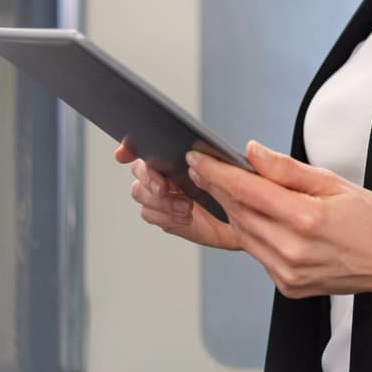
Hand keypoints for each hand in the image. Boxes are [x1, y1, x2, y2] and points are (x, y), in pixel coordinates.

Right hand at [115, 138, 242, 251]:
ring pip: (140, 193)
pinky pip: (150, 214)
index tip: (124, 153)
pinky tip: (184, 218)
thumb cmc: (242, 195)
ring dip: (161, 202)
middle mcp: (168, 172)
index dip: (131, 146)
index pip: (149, 144)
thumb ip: (223, 163)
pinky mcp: (164, 215)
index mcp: (182, 156)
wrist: (247, 226)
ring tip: (186, 208)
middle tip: (167, 188)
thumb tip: (204, 155)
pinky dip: (165, 217)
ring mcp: (163, 195)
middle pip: (139, 169)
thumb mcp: (238, 174)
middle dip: (149, 178)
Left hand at [186, 142, 371, 298]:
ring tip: (224, 188)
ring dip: (230, 211)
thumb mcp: (333, 182)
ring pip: (243, 235)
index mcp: (306, 219)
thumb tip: (253, 153)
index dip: (218, 173)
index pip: (247, 191)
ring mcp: (288, 273)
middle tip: (203, 169)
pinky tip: (252, 216)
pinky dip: (249, 233)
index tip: (200, 159)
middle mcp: (293, 251)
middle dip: (217, 188)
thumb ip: (287, 169)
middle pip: (239, 213)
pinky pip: (257, 254)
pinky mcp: (287, 287)